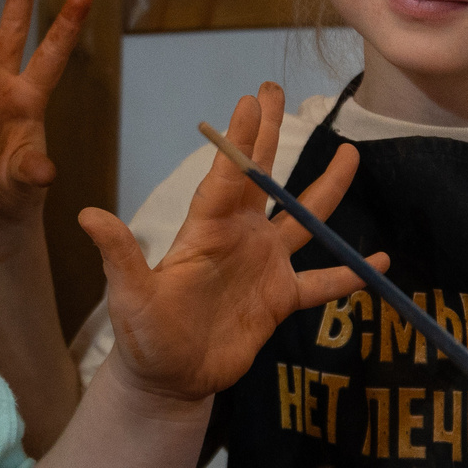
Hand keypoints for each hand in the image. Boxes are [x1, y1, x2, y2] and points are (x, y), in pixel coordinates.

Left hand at [83, 83, 385, 405]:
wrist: (170, 379)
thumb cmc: (145, 335)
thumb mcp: (130, 295)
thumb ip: (119, 256)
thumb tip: (86, 215)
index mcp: (205, 229)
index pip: (228, 175)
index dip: (241, 139)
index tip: (251, 99)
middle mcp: (239, 237)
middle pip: (263, 178)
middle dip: (271, 134)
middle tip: (276, 88)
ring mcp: (264, 266)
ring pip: (303, 220)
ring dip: (326, 189)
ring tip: (352, 154)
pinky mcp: (281, 299)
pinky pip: (323, 282)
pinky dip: (350, 274)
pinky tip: (381, 261)